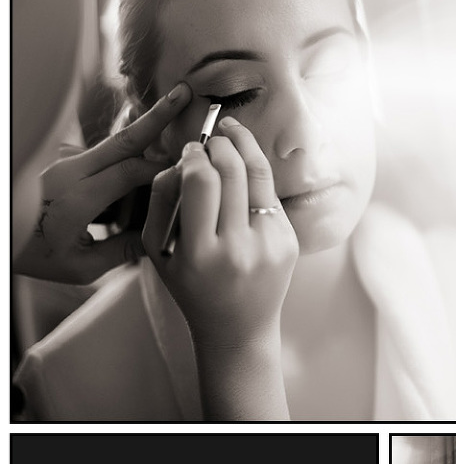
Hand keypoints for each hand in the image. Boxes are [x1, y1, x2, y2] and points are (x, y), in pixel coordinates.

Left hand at [17, 86, 191, 281]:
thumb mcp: (79, 267)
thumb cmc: (35, 254)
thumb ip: (119, 253)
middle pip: (123, 139)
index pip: (129, 172)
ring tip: (143, 167)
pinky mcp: (63, 161)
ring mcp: (66, 161)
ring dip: (140, 149)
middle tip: (184, 91)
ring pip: (113, 148)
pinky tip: (116, 195)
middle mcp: (72, 170)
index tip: (188, 165)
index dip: (160, 168)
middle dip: (156, 116)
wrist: (1, 229)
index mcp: (78, 197)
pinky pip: (99, 160)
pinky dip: (118, 169)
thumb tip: (153, 243)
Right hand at [143, 121, 295, 406]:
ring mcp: (268, 245)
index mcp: (201, 254)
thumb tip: (182, 156)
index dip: (195, 155)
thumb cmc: (192, 286)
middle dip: (219, 144)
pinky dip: (254, 173)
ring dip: (242, 143)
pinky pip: (268, 193)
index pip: (201, 181)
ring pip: (257, 172)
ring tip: (230, 133)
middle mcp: (238, 249)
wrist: (237, 330)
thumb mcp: (161, 251)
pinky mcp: (287, 241)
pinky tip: (243, 167)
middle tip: (211, 140)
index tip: (191, 152)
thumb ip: (161, 200)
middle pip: (231, 169)